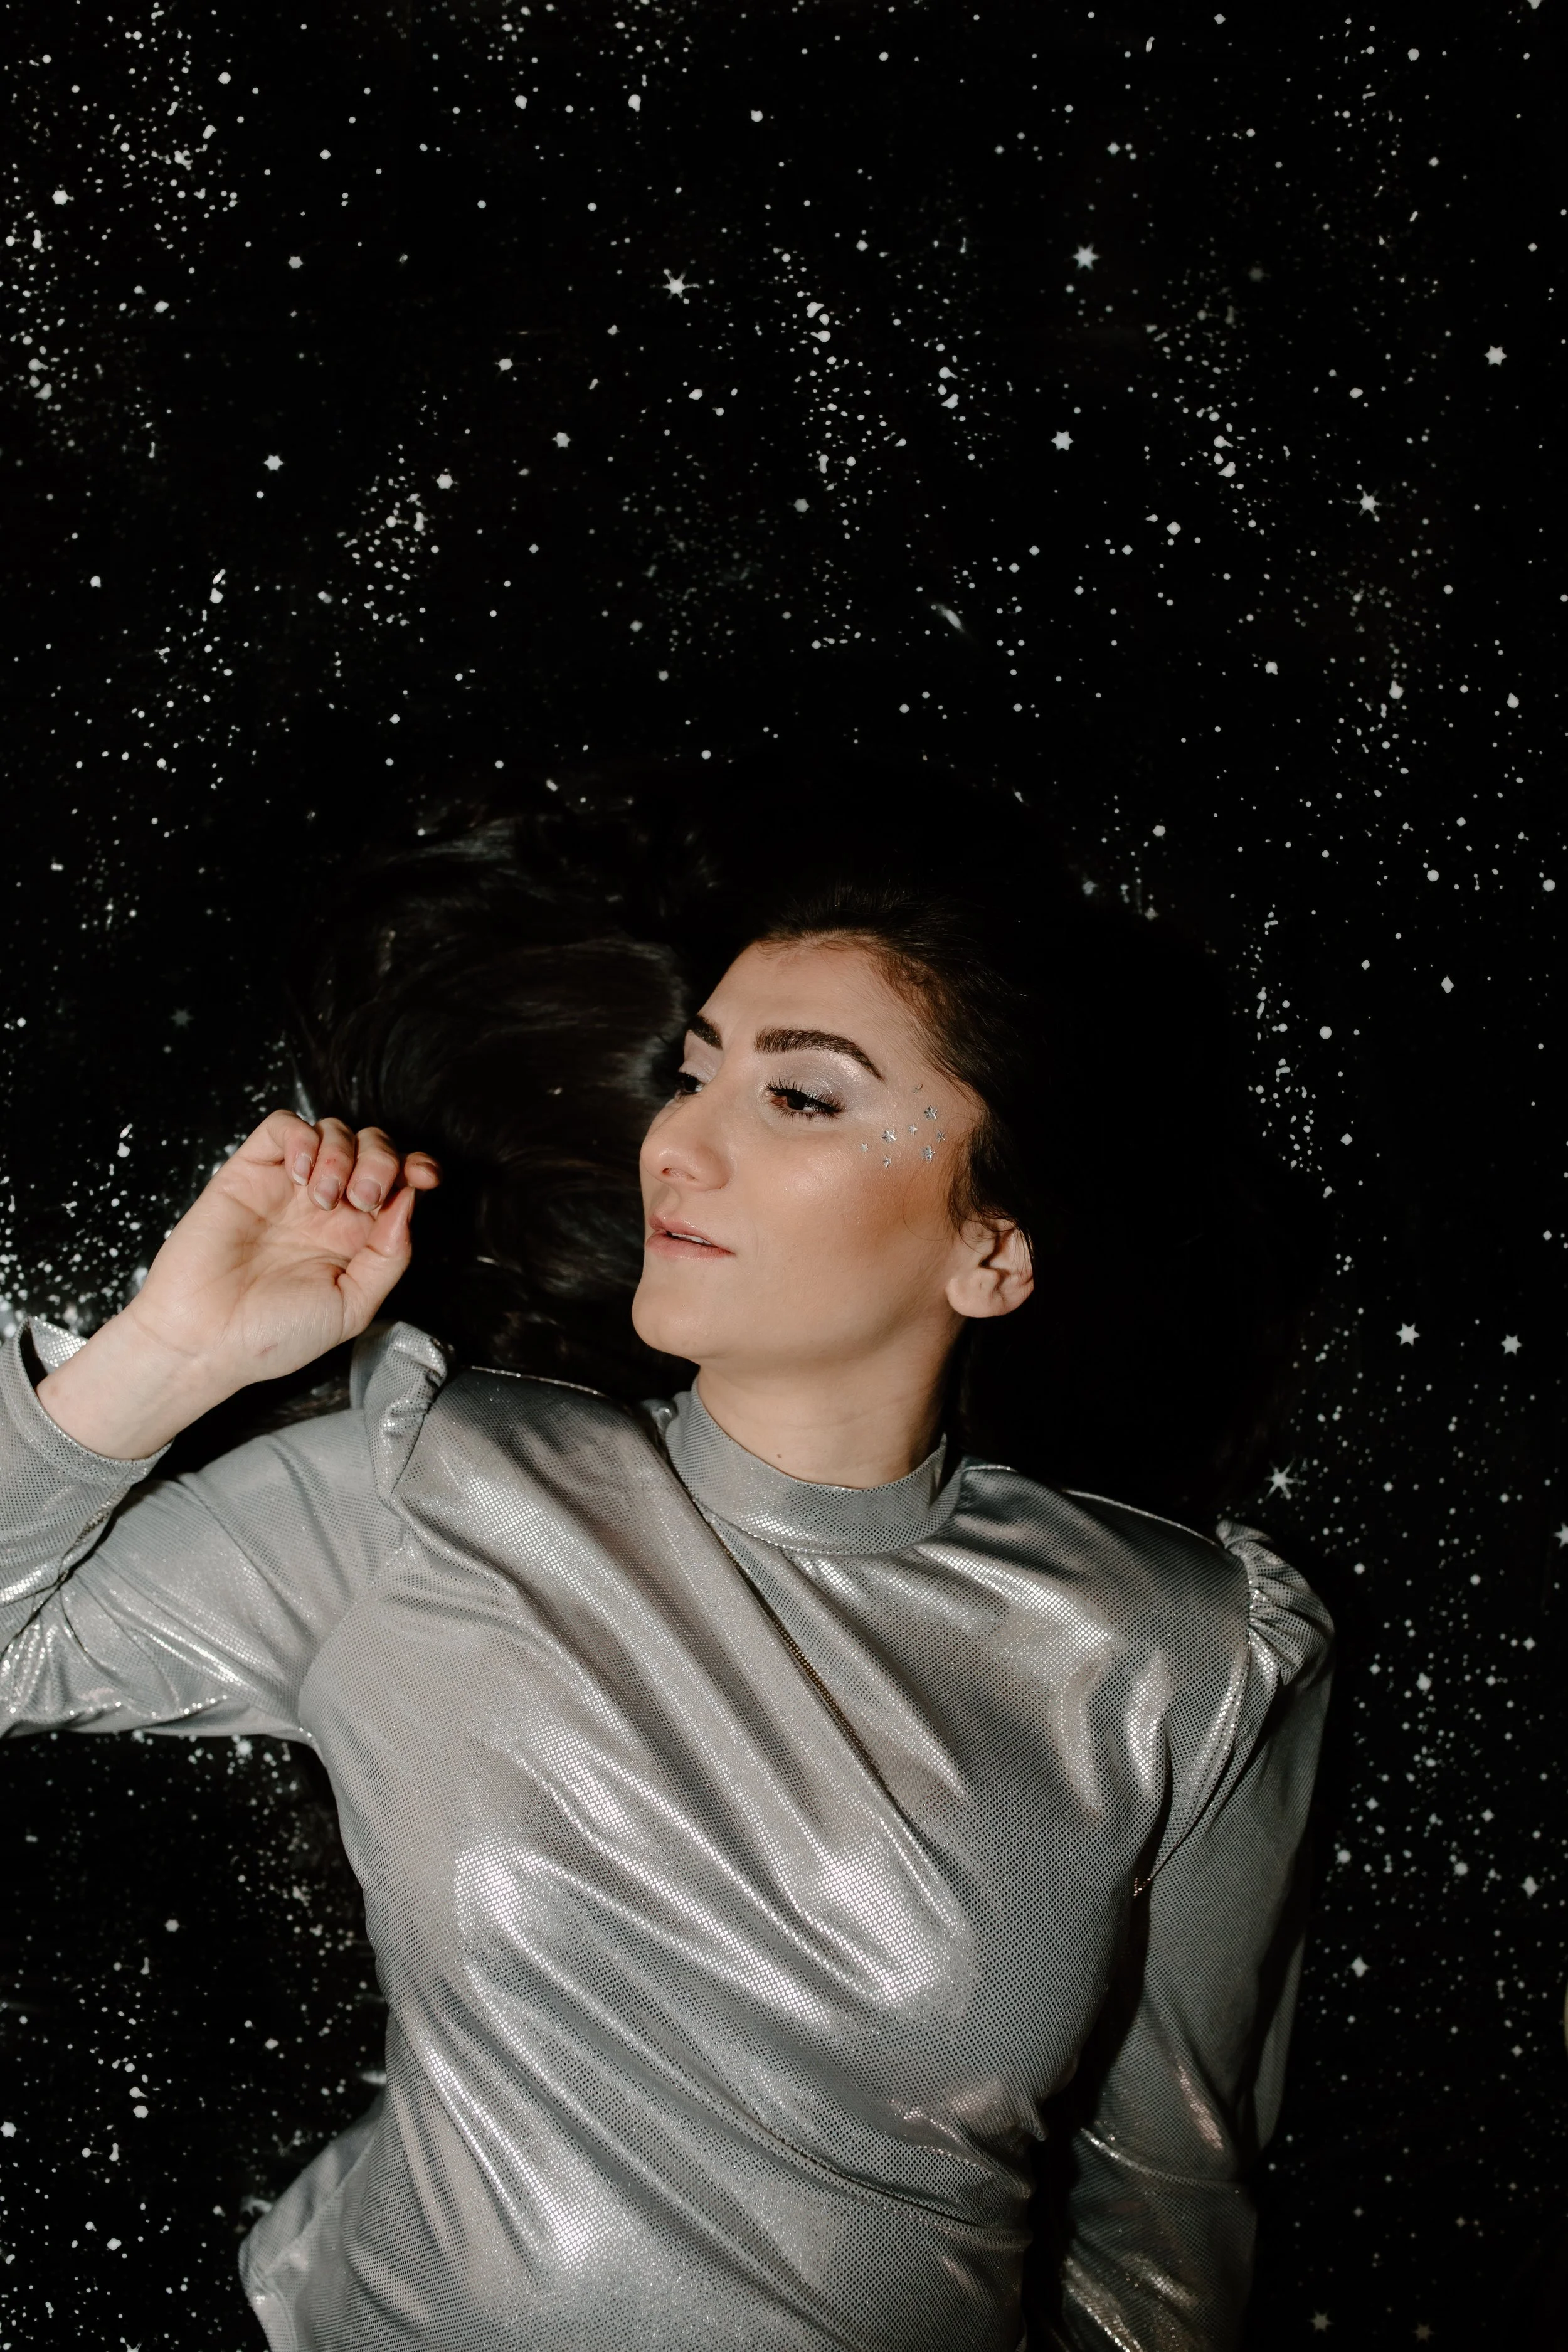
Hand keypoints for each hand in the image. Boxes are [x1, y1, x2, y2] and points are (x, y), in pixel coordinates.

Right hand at [36, 1111, 440, 1458]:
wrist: (206, 1341)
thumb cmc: (273, 1336)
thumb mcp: (353, 1307)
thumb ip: (390, 1255)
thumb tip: (411, 1200)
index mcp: (356, 1237)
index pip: (400, 1181)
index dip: (417, 1167)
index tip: (423, 1177)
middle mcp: (327, 1207)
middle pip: (373, 1146)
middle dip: (381, 1161)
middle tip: (361, 1200)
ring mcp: (288, 1187)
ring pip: (333, 1129)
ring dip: (342, 1154)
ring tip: (321, 1199)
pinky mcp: (250, 1172)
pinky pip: (283, 1126)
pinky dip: (301, 1137)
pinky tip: (299, 1174)